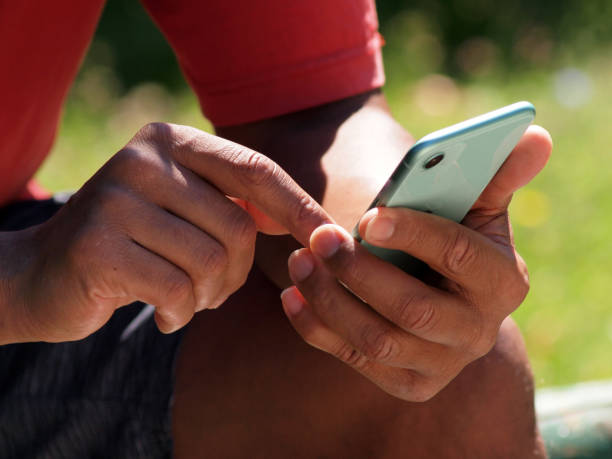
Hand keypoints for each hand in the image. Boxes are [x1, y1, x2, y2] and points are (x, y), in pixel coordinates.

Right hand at [1, 123, 330, 343]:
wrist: (44, 274)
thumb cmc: (135, 245)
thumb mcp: (186, 211)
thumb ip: (238, 205)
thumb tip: (315, 224)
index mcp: (172, 142)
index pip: (255, 170)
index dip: (299, 207)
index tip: (331, 238)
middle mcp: (143, 159)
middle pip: (238, 226)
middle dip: (238, 273)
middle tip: (214, 290)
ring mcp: (116, 199)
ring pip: (212, 261)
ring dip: (211, 296)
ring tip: (187, 299)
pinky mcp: (97, 246)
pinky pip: (178, 291)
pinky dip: (182, 314)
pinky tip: (165, 315)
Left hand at [280, 125, 551, 400]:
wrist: (432, 286)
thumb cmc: (448, 233)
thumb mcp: (473, 202)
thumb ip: (496, 173)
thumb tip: (535, 135)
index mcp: (502, 281)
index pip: (459, 257)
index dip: (414, 234)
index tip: (368, 216)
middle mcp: (478, 331)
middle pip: (413, 309)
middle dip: (359, 272)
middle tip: (319, 237)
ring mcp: (441, 363)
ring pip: (377, 340)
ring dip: (329, 299)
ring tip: (299, 258)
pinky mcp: (407, 382)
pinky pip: (354, 360)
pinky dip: (316, 329)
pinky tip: (292, 296)